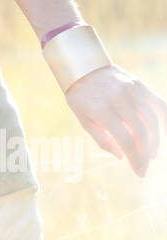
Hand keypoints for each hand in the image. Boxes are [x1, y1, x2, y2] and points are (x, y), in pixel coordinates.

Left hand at [63, 63, 166, 177]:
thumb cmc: (80, 96)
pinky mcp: (139, 84)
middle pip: (141, 132)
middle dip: (146, 153)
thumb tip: (121, 156)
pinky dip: (166, 119)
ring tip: (151, 153)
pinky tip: (166, 132)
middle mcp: (119, 99)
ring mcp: (131, 90)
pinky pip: (158, 103)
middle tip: (145, 165)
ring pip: (152, 120)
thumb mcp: (82, 119)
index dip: (136, 159)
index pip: (126, 140)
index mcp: (101, 110)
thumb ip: (102, 139)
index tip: (140, 173)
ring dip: (155, 140)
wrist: (83, 66)